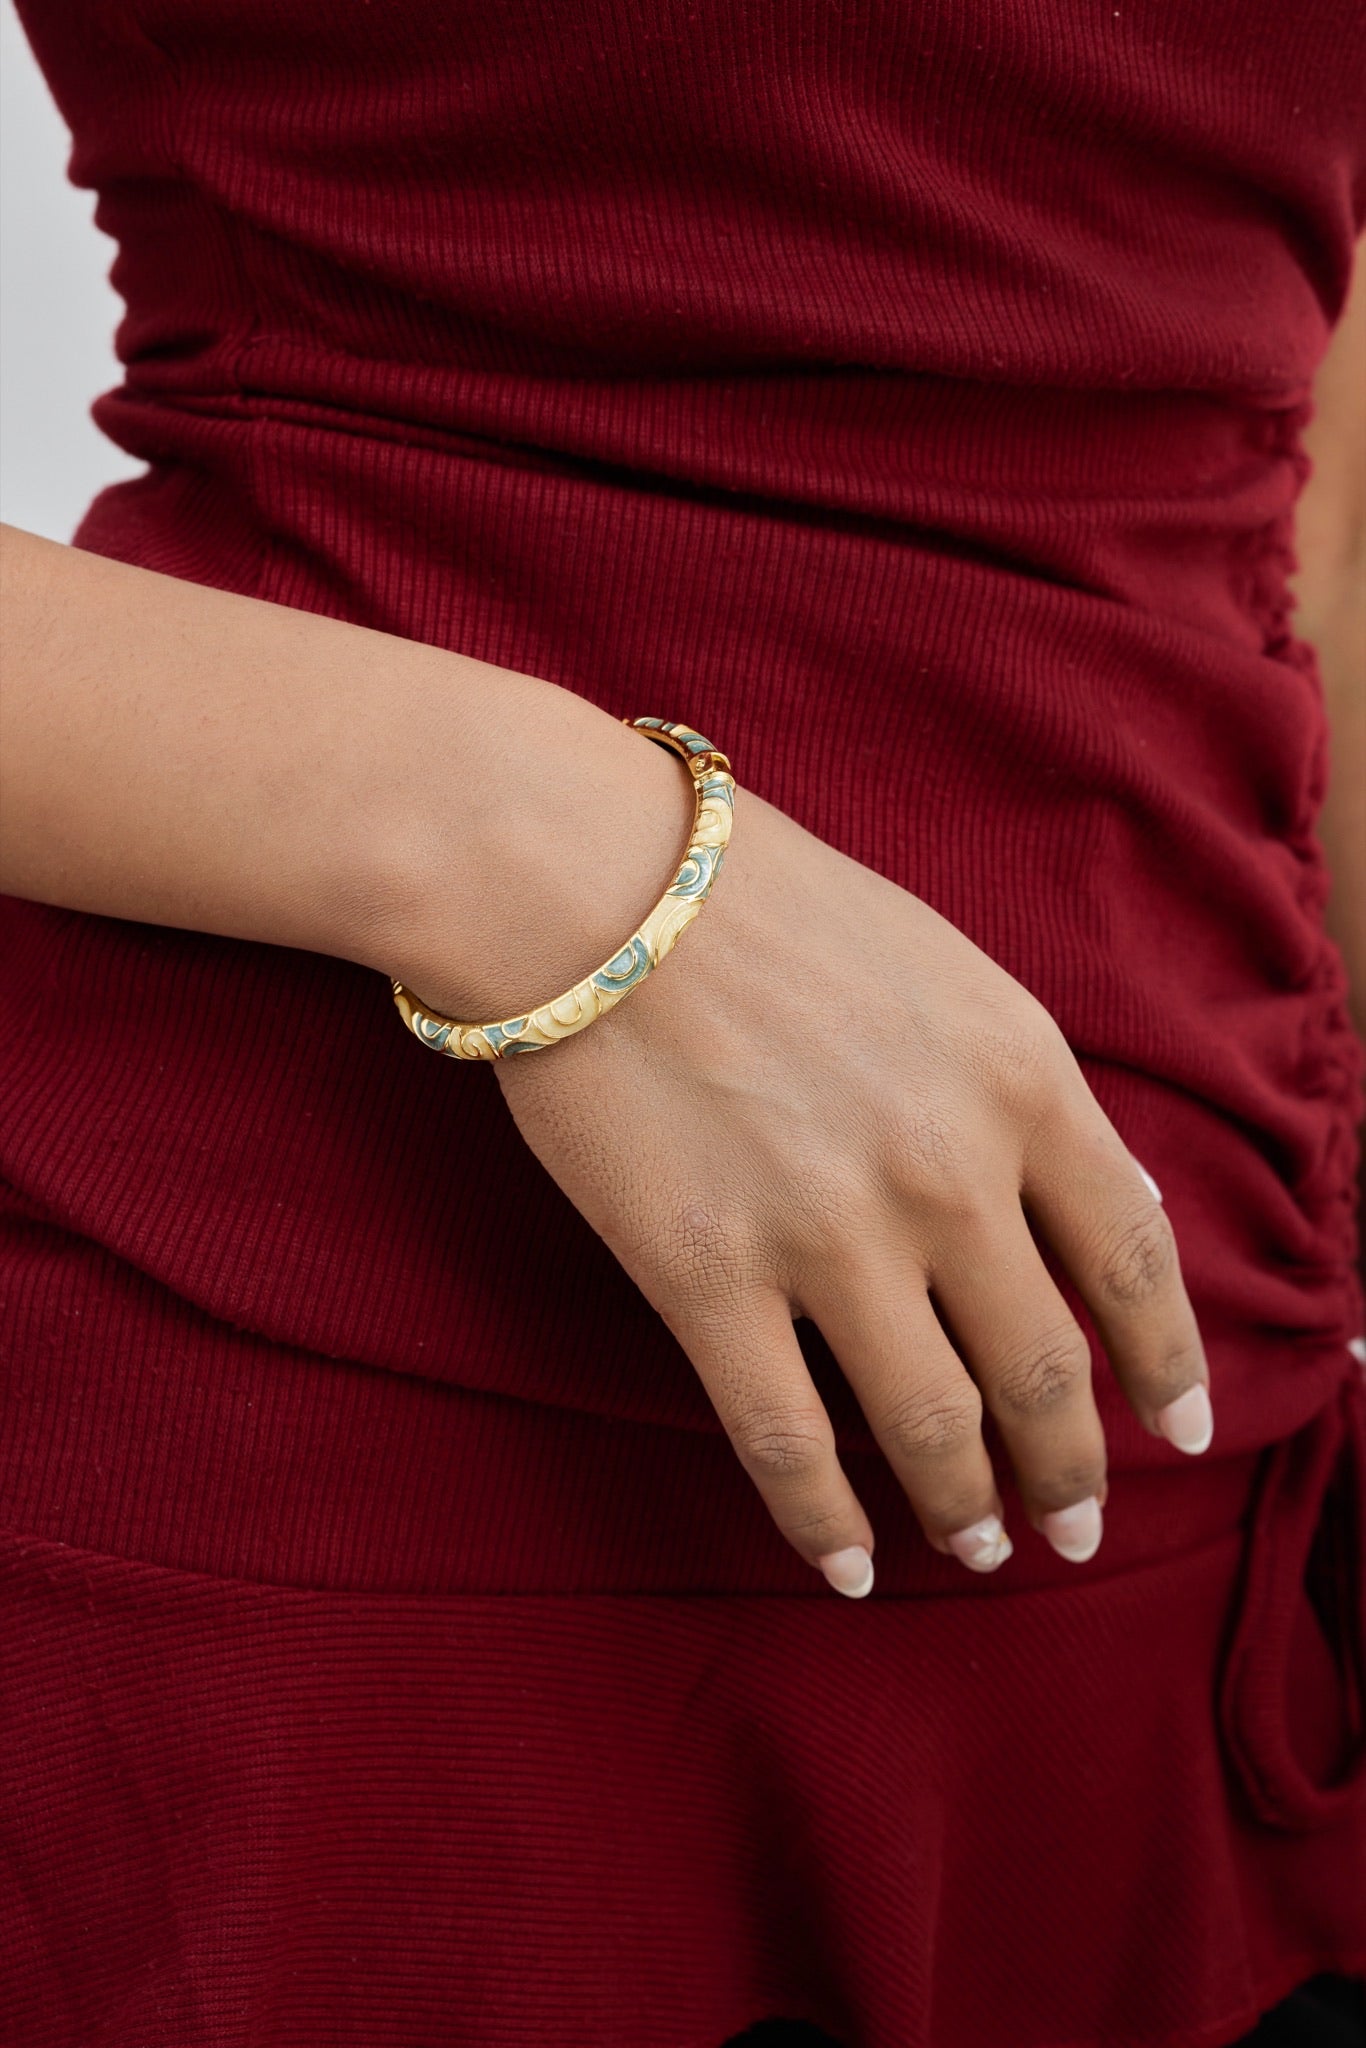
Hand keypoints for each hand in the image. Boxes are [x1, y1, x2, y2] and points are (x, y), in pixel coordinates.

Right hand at [446, 776, 1214, 1594]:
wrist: (596, 882)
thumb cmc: (769, 907)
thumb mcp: (950, 971)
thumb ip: (1035, 1091)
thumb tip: (1119, 1208)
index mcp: (1020, 1079)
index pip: (1132, 1258)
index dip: (1168, 1363)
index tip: (1182, 1432)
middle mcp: (947, 1172)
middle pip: (1043, 1368)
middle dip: (1070, 1469)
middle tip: (1074, 1526)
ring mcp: (829, 1235)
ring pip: (931, 1423)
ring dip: (967, 1507)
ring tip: (978, 1548)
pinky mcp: (708, 1281)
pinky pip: (785, 1440)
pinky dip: (824, 1523)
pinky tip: (847, 1568)